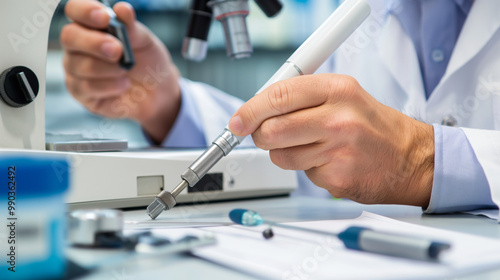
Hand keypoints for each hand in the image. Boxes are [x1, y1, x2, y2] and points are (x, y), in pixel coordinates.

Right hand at [61, 0, 180, 142]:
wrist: (157, 91)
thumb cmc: (146, 62)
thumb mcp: (144, 42)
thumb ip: (131, 27)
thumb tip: (122, 9)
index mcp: (91, 26)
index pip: (75, 10)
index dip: (84, 11)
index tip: (104, 18)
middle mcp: (78, 45)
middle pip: (69, 37)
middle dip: (94, 43)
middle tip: (117, 50)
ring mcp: (76, 69)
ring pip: (79, 65)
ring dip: (108, 68)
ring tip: (126, 70)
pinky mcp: (80, 92)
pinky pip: (86, 87)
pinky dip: (110, 86)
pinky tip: (123, 84)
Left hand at [228, 74, 433, 206]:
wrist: (412, 158)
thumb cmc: (373, 125)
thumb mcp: (343, 95)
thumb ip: (301, 97)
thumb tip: (256, 108)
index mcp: (338, 89)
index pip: (278, 95)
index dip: (250, 110)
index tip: (237, 120)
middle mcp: (338, 118)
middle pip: (272, 129)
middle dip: (260, 135)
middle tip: (268, 135)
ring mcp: (339, 150)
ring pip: (280, 156)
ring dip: (285, 154)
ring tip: (311, 146)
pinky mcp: (338, 177)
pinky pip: (302, 174)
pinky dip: (308, 169)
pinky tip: (329, 161)